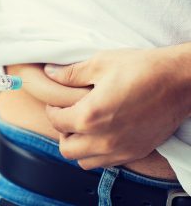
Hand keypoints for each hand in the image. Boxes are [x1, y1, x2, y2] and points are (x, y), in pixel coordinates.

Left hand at [44, 48, 190, 168]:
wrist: (180, 80)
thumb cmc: (141, 68)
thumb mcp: (100, 63)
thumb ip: (70, 73)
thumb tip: (50, 72)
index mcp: (90, 115)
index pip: (57, 122)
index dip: (52, 110)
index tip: (56, 103)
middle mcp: (103, 139)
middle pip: (66, 148)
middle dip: (62, 131)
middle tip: (68, 115)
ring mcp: (120, 149)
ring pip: (84, 160)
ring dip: (78, 145)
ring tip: (84, 127)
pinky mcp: (135, 152)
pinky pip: (106, 163)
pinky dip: (96, 153)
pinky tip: (102, 134)